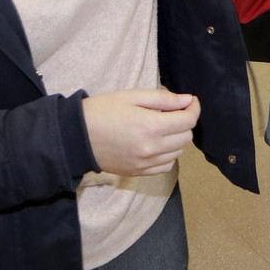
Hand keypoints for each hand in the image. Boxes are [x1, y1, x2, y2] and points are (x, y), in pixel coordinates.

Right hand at [82, 89, 200, 177]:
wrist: (76, 136)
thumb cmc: (103, 110)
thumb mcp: (132, 96)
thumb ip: (163, 99)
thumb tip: (187, 100)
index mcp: (151, 126)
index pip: (188, 121)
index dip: (194, 108)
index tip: (190, 101)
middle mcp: (151, 149)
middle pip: (186, 137)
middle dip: (185, 122)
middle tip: (172, 112)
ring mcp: (145, 163)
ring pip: (178, 152)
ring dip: (177, 139)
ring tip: (162, 127)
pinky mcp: (138, 172)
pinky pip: (166, 166)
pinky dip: (168, 155)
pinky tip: (157, 144)